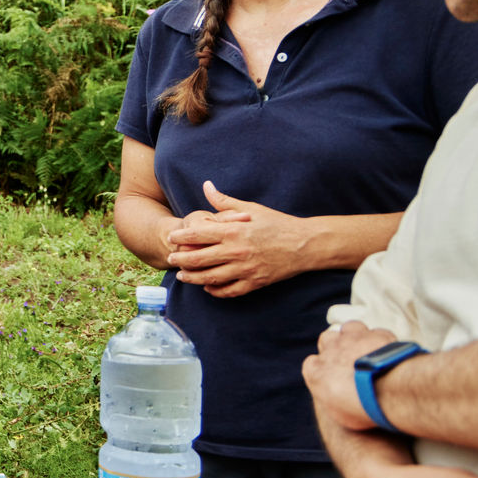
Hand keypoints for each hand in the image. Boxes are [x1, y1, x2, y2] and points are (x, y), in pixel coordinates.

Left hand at [163, 180, 309, 297]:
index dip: (180, 237)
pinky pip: (229, 291)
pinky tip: (208, 287)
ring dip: (193, 278)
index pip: (197, 234)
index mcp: (234, 231)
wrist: (306, 244)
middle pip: (198, 259)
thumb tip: (206, 185)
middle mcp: (236, 251)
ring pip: (210, 278)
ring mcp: (245, 269)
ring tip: (183, 275)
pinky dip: (215, 291)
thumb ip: (224, 201)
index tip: (171, 237)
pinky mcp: (255, 283)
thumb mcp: (251, 208)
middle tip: (171, 258)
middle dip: (181, 259)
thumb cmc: (277, 223)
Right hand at [303, 319, 401, 430]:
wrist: (385, 391)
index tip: (335, 378)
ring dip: (357, 336)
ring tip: (368, 350)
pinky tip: (388, 352)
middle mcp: (330, 350)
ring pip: (350, 328)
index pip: (312, 364)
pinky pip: (376, 332)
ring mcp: (354, 339)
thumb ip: (333, 400)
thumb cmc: (360, 408)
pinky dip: (381, 340)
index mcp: (314, 371)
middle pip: (328, 339)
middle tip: (350, 361)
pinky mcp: (377, 335)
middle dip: (337, 346)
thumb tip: (339, 398)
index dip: (324, 369)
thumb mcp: (338, 413)